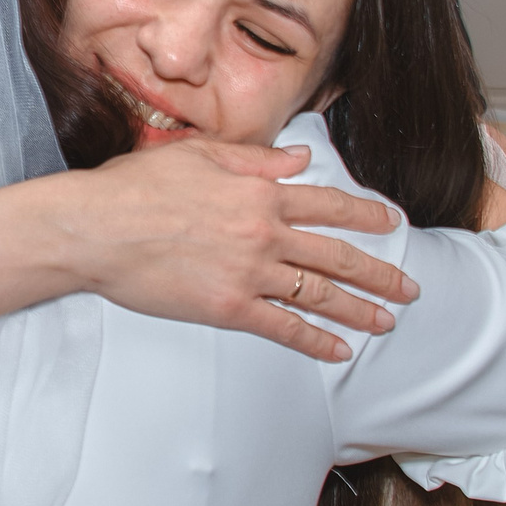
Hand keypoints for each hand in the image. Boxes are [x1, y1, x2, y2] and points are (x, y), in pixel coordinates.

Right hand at [48, 140, 419, 362]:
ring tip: (385, 322)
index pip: (328, 204)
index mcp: (259, 192)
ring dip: (359, 310)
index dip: (366, 214)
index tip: (393, 223)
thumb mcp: (200, 153)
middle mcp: (264, 232)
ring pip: (319, 294)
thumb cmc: (136, 187)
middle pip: (337, 255)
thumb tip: (299, 159)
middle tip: (409, 289)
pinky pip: (284, 328)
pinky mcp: (228, 307)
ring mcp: (249, 272)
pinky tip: (339, 351)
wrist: (97, 227)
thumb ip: (255, 159)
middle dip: (379, 273)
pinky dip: (315, 342)